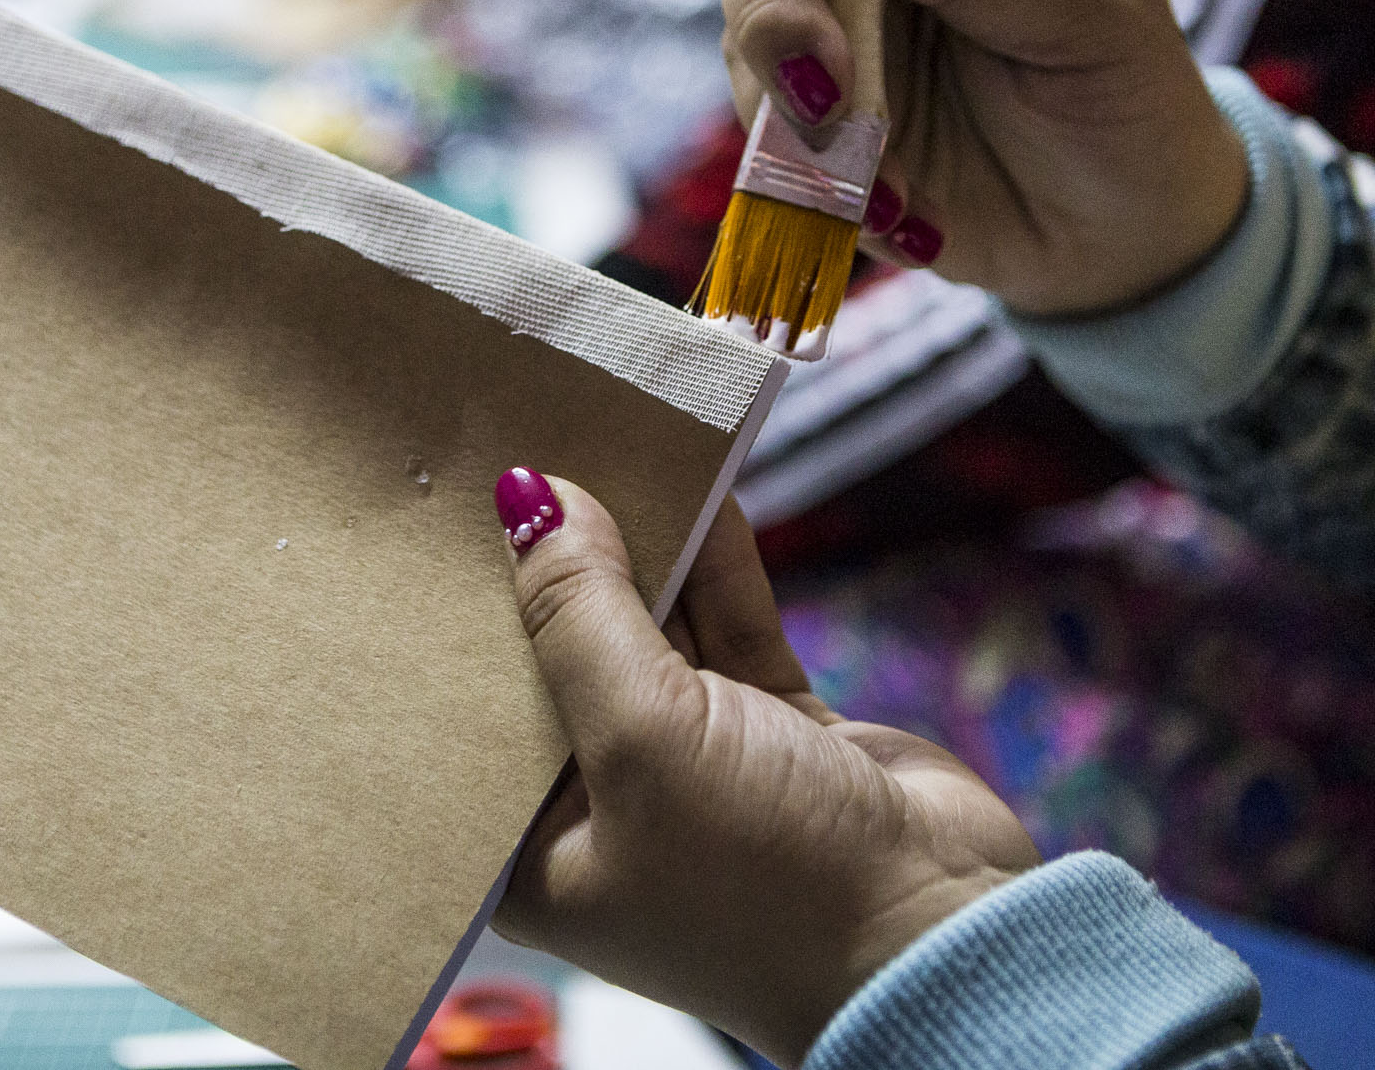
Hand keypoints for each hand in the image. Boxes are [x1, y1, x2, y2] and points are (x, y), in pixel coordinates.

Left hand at [490, 473, 1036, 1066]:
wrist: (940, 934)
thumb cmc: (767, 884)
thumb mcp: (640, 739)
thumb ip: (579, 612)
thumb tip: (530, 499)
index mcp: (533, 855)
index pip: (466, 715)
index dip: (452, 619)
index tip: (434, 517)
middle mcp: (602, 808)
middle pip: (555, 657)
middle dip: (547, 562)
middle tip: (517, 448)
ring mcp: (692, 765)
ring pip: (647, 628)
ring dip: (639, 543)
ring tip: (604, 440)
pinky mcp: (769, 730)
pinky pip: (725, 626)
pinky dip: (716, 561)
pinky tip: (697, 482)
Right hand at [721, 0, 1248, 317]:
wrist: (1126, 235)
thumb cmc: (1126, 91)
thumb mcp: (1094, 11)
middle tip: (830, 84)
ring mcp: (834, 32)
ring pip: (748, 29)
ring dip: (790, 100)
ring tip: (876, 174)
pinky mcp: (814, 124)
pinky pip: (769, 132)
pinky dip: (817, 176)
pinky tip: (895, 211)